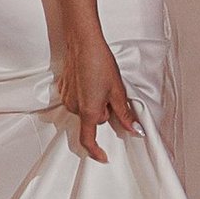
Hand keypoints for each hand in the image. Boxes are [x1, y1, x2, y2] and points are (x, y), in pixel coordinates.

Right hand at [59, 31, 139, 162]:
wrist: (82, 41)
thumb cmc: (100, 63)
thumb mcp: (118, 90)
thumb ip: (125, 115)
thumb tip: (136, 131)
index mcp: (88, 111)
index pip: (88, 140)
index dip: (96, 152)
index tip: (104, 157)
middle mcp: (74, 107)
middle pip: (92, 120)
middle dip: (103, 111)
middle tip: (111, 94)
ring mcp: (67, 98)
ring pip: (85, 109)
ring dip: (94, 102)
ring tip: (100, 83)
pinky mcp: (63, 88)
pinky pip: (77, 99)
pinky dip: (84, 94)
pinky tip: (89, 79)